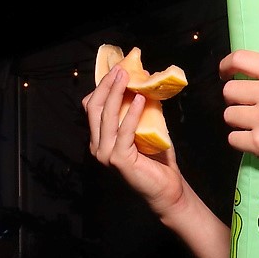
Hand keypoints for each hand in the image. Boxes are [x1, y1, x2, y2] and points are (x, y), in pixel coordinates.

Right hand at [81, 64, 186, 217]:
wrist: (166, 188)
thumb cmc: (157, 160)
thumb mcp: (145, 128)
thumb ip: (138, 111)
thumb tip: (143, 82)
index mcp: (100, 139)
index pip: (92, 107)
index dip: (102, 87)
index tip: (118, 70)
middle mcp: (98, 146)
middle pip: (94, 108)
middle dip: (106, 85)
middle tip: (121, 69)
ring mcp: (106, 154)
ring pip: (105, 116)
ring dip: (116, 93)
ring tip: (127, 78)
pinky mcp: (119, 159)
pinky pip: (124, 130)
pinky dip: (131, 113)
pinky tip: (139, 99)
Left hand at [217, 48, 258, 192]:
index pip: (242, 58)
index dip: (227, 64)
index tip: (225, 72)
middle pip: (229, 90)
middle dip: (235, 100)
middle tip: (250, 108)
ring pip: (228, 115)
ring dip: (238, 122)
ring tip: (258, 127)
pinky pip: (233, 138)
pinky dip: (242, 142)